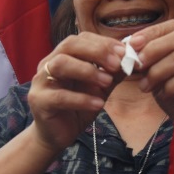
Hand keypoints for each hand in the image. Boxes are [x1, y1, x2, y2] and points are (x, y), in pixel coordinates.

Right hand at [28, 33, 124, 151]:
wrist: (57, 135)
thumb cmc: (78, 107)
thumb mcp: (100, 88)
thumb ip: (113, 72)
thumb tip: (133, 57)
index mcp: (63, 55)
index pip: (82, 38)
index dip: (103, 42)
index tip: (124, 52)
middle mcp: (49, 63)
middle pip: (70, 45)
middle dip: (96, 51)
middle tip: (117, 64)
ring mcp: (41, 81)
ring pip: (61, 64)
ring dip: (87, 71)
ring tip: (107, 82)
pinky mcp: (39, 101)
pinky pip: (59, 96)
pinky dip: (81, 99)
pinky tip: (98, 104)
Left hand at [129, 19, 173, 117]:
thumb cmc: (166, 86)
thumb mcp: (153, 67)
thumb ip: (143, 54)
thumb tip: (128, 46)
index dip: (151, 33)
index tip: (132, 44)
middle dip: (153, 49)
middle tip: (137, 65)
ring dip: (156, 71)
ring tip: (144, 86)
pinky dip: (168, 86)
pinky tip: (161, 94)